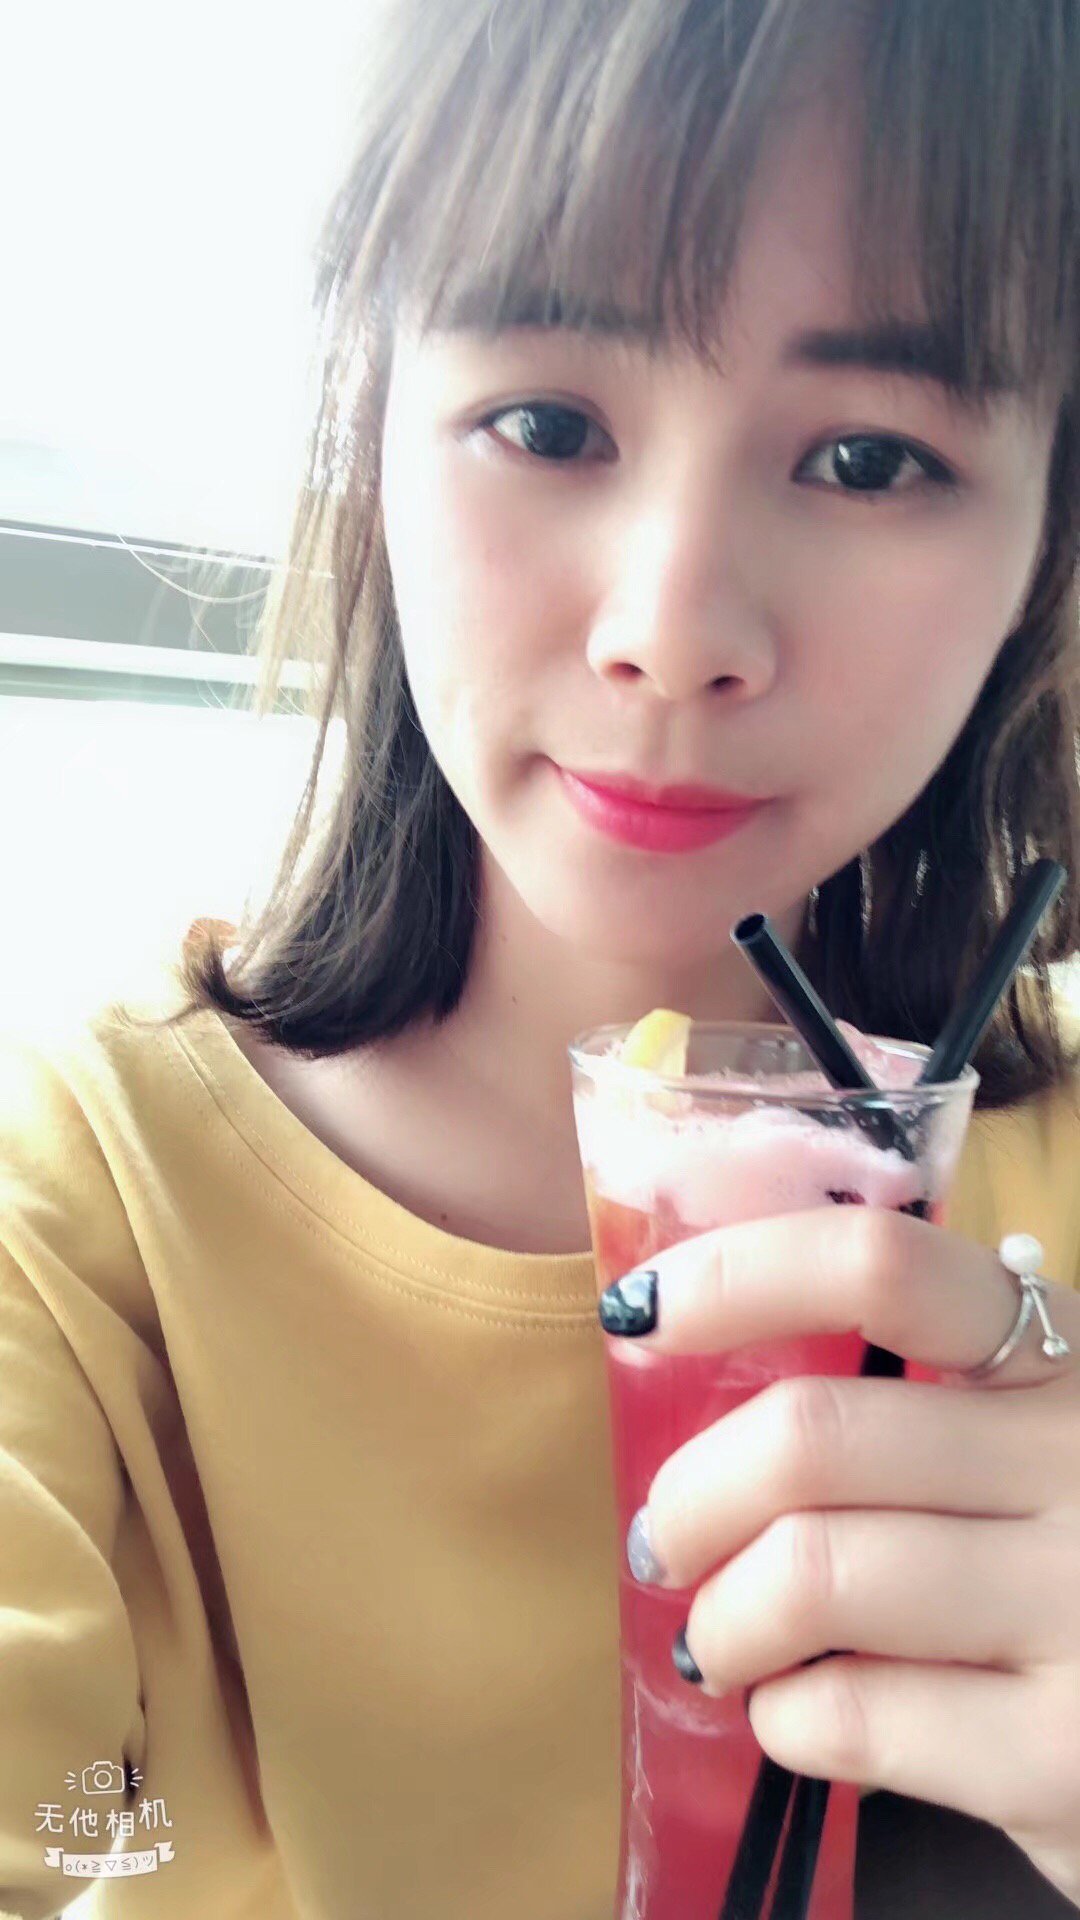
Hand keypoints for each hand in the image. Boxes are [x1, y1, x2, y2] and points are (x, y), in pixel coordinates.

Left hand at [615, 1206, 1079, 1906]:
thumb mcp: (1034, 1435)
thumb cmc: (1079, 1556)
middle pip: (810, 1438)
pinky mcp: (1064, 1756)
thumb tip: (689, 1337)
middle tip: (666, 1542)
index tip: (639, 1313)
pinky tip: (797, 1712)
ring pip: (811, 1575)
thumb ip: (911, 1389)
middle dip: (691, 1496)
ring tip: (720, 1642)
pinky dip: (781, 1717)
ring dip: (721, 1618)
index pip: (879, 1268)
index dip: (735, 1275)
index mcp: (1062, 1355)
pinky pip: (848, 1715)